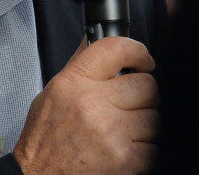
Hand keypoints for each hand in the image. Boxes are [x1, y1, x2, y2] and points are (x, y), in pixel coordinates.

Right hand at [13, 36, 158, 173]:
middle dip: (143, 92)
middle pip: (145, 84)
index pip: (115, 49)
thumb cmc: (45, 137)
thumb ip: (79, 65)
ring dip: (143, 122)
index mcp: (74, 81)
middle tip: (131, 99)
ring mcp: (112, 131)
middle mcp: (94, 102)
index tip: (142, 59)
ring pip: (153, 116)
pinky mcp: (126, 159)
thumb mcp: (53, 91)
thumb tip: (95, 39)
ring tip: (123, 127)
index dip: (136, 50)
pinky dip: (143, 148)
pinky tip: (122, 148)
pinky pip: (153, 145)